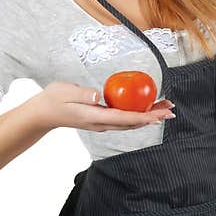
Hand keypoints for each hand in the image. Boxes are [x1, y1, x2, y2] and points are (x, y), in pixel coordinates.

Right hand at [33, 81, 175, 132]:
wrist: (43, 113)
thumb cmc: (53, 99)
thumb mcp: (65, 92)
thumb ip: (82, 93)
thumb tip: (98, 95)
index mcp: (94, 117)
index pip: (124, 118)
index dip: (144, 117)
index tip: (159, 115)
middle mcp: (101, 123)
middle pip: (132, 122)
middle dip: (153, 117)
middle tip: (171, 111)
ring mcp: (102, 123)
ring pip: (130, 122)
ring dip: (149, 116)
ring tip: (165, 109)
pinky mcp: (101, 119)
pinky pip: (123, 118)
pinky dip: (138, 114)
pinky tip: (146, 108)